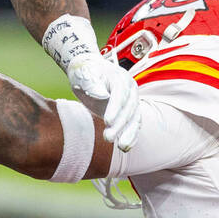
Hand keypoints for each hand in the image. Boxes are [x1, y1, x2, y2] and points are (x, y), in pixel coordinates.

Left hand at [42, 14, 140, 150]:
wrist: (88, 70)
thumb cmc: (84, 71)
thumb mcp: (84, 74)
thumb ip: (92, 84)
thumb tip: (102, 94)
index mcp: (120, 78)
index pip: (119, 95)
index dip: (114, 109)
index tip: (107, 121)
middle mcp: (130, 89)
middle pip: (128, 109)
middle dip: (119, 125)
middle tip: (108, 138)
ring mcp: (132, 100)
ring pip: (134, 119)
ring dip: (129, 133)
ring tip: (121, 147)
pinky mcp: (129, 111)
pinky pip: (134, 124)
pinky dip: (131, 135)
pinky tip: (126, 147)